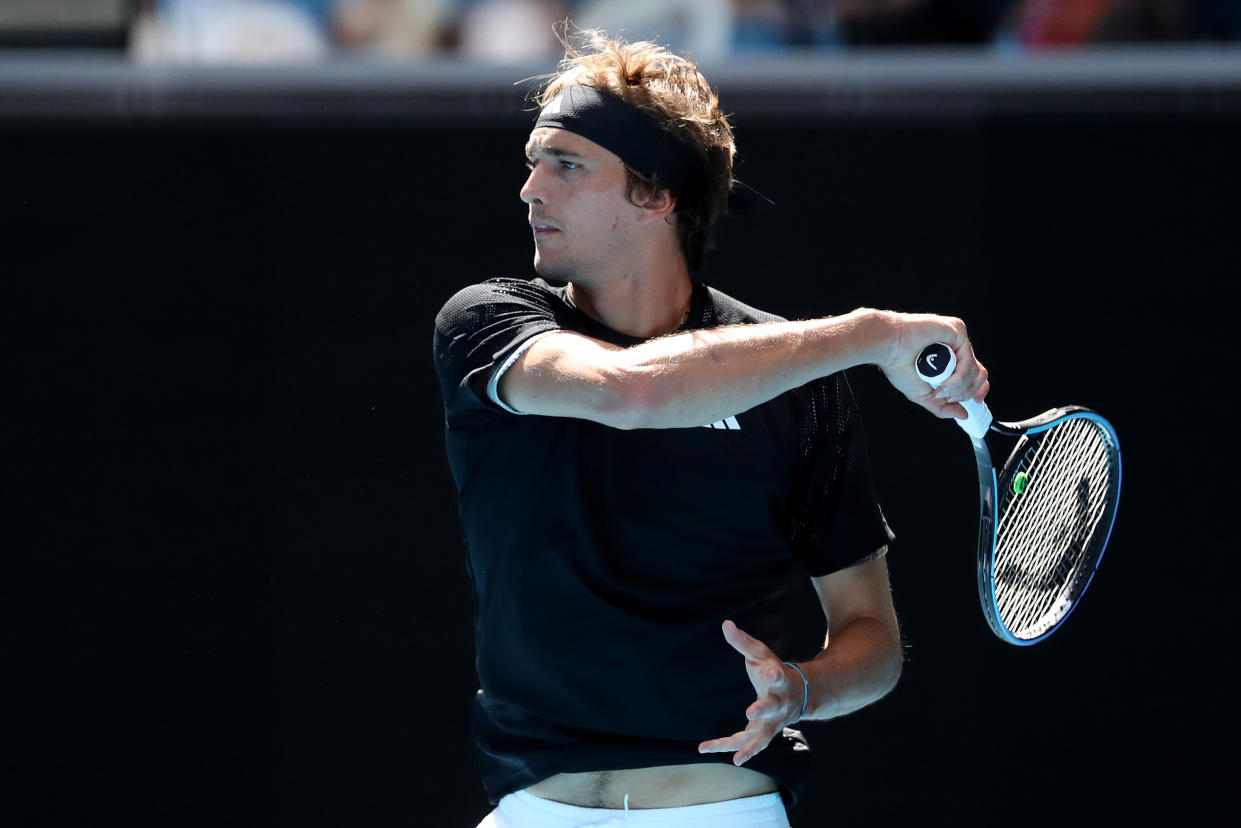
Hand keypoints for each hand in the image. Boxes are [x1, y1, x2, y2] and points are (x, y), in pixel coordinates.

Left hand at [697, 620, 805, 766]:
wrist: (797, 696)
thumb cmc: (774, 671)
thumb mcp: (761, 654)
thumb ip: (743, 642)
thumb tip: (725, 624)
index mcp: (781, 682)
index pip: (779, 677)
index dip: (775, 674)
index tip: (771, 671)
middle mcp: (779, 706)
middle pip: (772, 709)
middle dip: (762, 710)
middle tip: (750, 712)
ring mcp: (772, 723)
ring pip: (762, 737)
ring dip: (750, 747)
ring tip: (737, 759)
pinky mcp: (760, 733)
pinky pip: (743, 742)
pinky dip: (726, 746)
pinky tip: (704, 747)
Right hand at [868, 310, 988, 420]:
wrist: (888, 347)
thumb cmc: (899, 365)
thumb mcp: (923, 395)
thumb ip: (943, 407)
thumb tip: (964, 415)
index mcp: (949, 360)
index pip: (974, 375)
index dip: (978, 390)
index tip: (975, 402)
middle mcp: (955, 348)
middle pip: (979, 374)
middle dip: (967, 392)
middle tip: (947, 396)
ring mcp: (957, 340)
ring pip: (975, 371)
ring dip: (958, 387)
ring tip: (940, 389)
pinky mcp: (957, 331)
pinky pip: (969, 361)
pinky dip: (959, 377)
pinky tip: (944, 382)